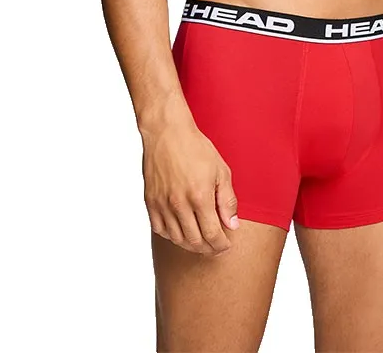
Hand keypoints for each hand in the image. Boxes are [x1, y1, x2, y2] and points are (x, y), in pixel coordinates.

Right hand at [142, 118, 239, 254]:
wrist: (167, 132)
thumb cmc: (196, 148)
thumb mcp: (221, 170)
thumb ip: (227, 201)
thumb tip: (232, 225)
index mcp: (200, 196)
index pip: (212, 235)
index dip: (221, 245)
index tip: (226, 245)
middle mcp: (179, 204)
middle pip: (195, 242)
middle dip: (209, 249)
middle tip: (216, 246)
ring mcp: (162, 204)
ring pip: (177, 239)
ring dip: (191, 245)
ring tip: (201, 241)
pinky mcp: (150, 201)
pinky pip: (160, 230)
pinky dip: (172, 236)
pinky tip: (181, 230)